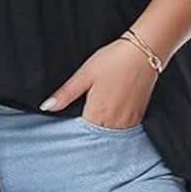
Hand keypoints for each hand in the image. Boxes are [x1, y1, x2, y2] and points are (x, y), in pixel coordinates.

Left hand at [40, 38, 158, 127]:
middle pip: (96, 138)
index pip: (81, 135)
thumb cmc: (113, 60)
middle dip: (87, 137)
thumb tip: (46, 107)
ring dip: (101, 133)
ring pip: (110, 137)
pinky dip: (114, 129)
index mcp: (98, 112)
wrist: (144, 53)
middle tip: (78, 131)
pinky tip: (109, 119)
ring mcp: (129, 121)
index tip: (65, 134)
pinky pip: (123, 131)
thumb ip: (66, 94)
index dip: (73, 135)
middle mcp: (115, 122)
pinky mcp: (139, 116)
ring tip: (94, 122)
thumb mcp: (84, 74)